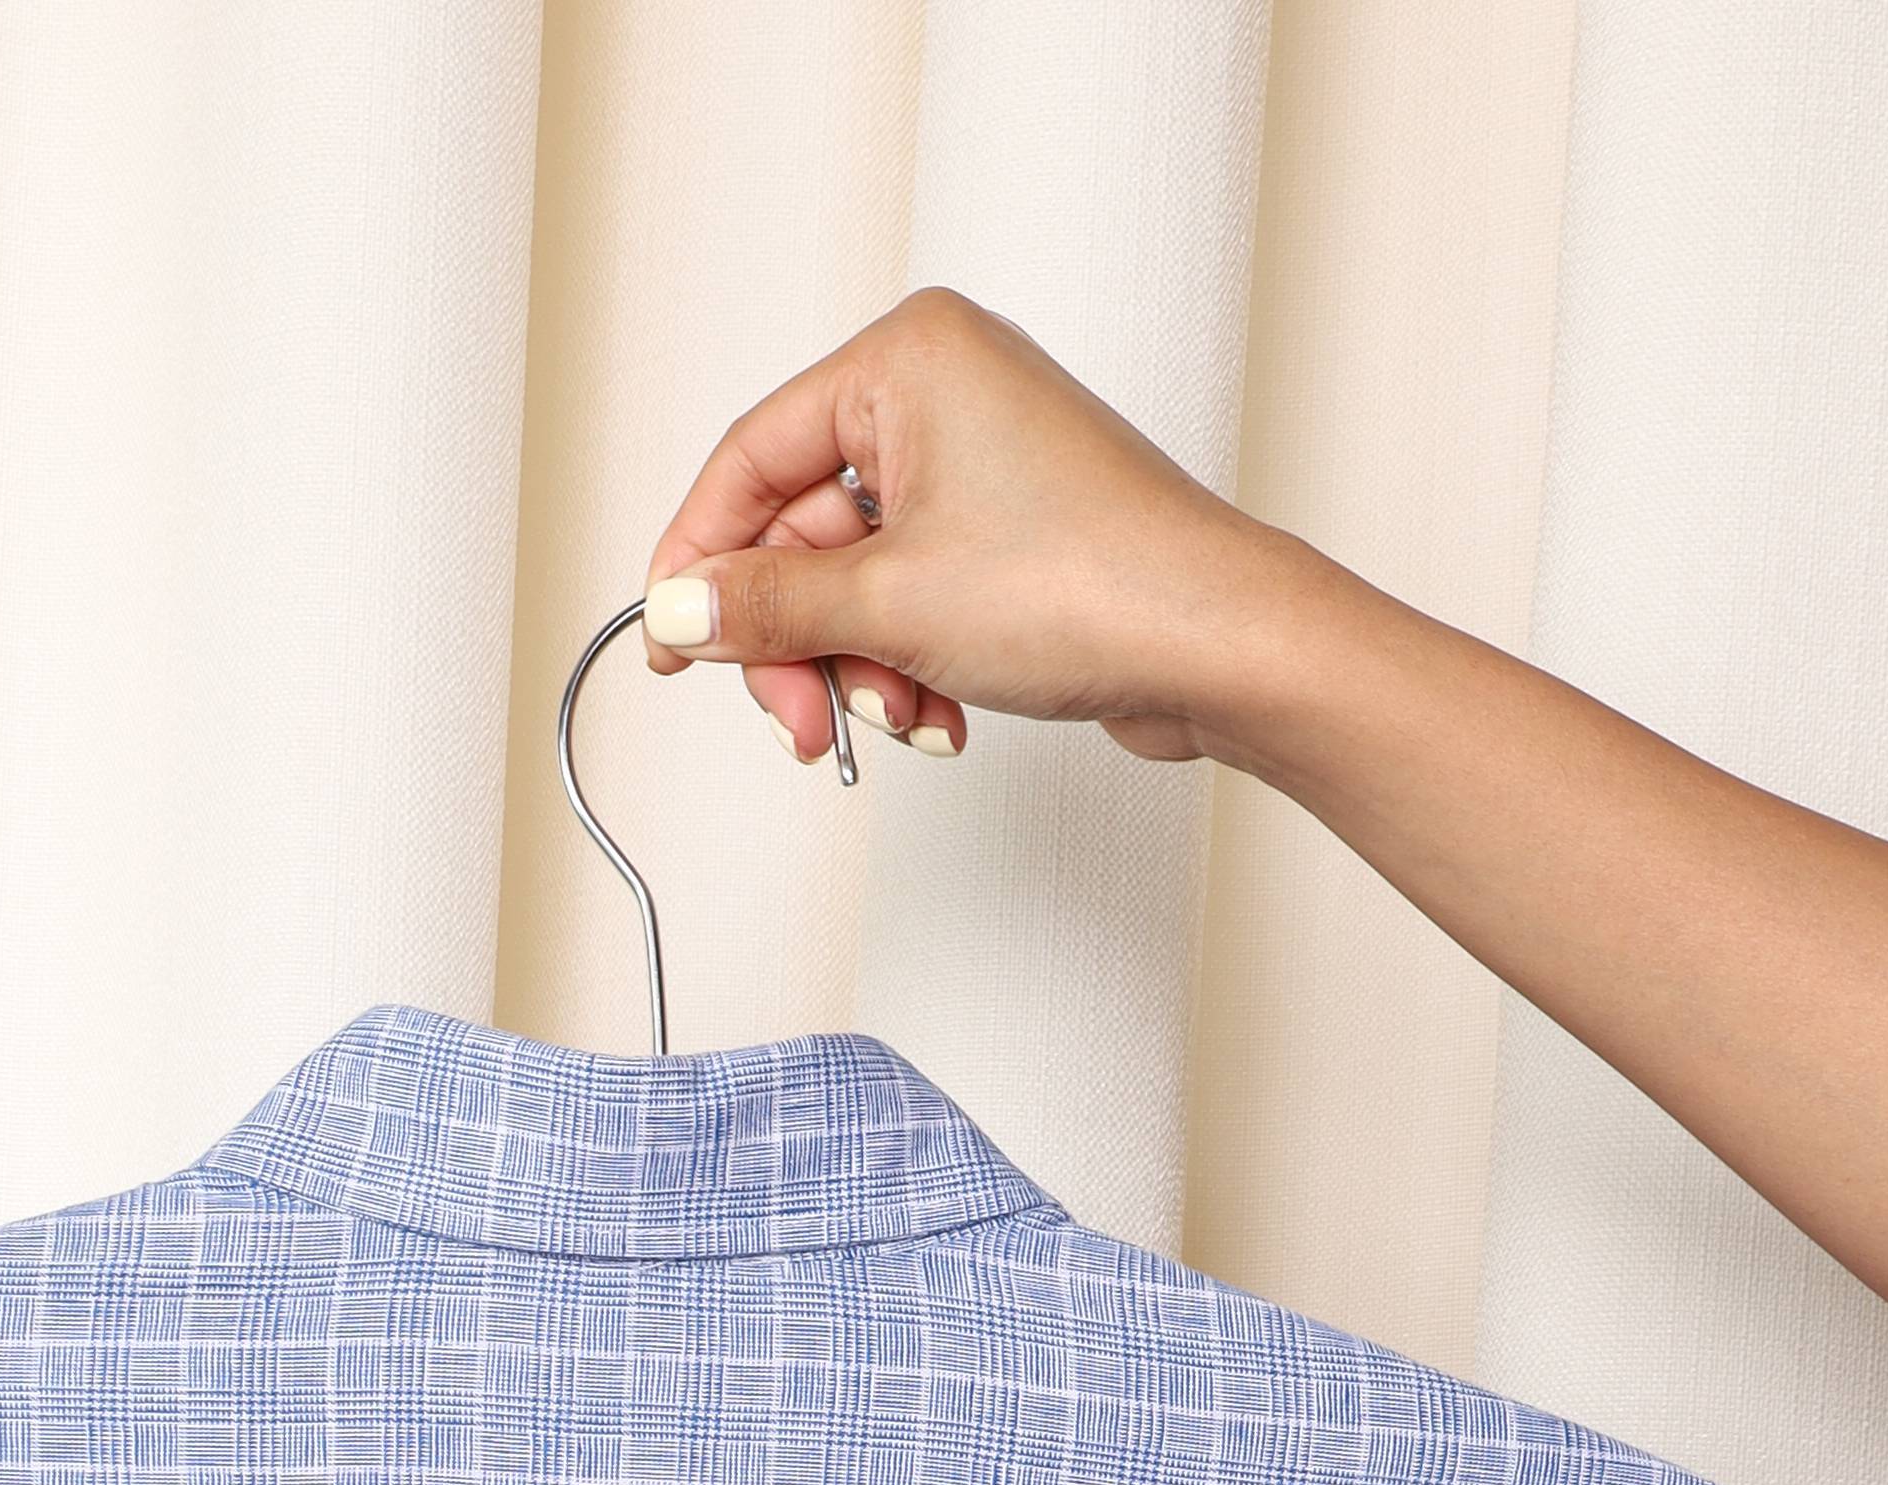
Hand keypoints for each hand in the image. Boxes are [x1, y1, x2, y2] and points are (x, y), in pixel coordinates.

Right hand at [639, 284, 1308, 773]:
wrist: (1217, 645)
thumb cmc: (1088, 583)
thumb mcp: (887, 603)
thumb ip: (765, 606)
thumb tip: (679, 615)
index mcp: (907, 356)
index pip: (752, 457)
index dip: (698, 560)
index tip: (670, 647)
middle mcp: (943, 387)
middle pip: (803, 530)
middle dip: (798, 643)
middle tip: (801, 725)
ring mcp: (981, 458)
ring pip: (857, 579)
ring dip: (858, 670)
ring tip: (898, 724)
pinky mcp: (1012, 527)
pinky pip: (914, 598)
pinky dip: (909, 666)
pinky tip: (940, 716)